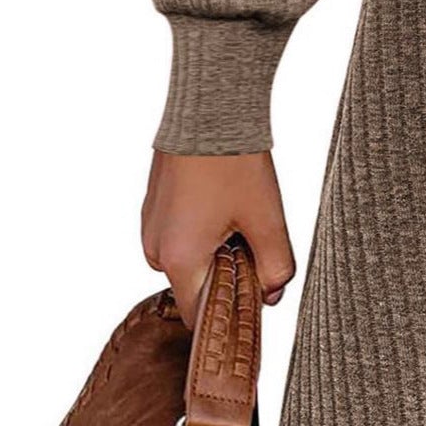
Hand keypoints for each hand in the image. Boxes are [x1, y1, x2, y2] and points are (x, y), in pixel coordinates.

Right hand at [140, 150, 296, 326]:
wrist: (210, 109)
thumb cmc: (234, 163)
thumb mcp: (266, 220)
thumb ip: (274, 267)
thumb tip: (271, 296)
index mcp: (178, 259)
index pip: (198, 316)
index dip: (229, 314)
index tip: (255, 299)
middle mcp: (155, 247)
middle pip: (196, 285)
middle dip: (228, 275)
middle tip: (256, 245)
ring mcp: (151, 224)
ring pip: (190, 258)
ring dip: (217, 250)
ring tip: (242, 217)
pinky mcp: (155, 205)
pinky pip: (180, 234)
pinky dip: (204, 230)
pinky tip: (226, 203)